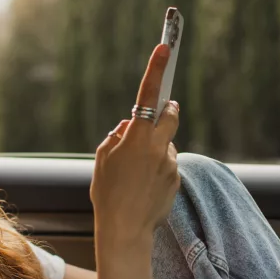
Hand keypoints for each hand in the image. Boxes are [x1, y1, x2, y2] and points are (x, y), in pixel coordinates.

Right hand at [90, 44, 180, 248]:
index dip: (156, 69)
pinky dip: (158, 170)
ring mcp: (171, 164)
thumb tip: (130, 127)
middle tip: (156, 115)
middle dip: (166, 110)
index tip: (165, 47)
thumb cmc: (107, 193)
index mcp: (137, 138)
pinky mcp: (176, 179)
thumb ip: (117, 137)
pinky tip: (143, 188)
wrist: (125, 230)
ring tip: (135, 175)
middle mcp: (159, 147)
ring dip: (155, 150)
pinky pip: (167, 165)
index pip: (149, 96)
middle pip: (171, 115)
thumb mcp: (103, 159)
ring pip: (166, 145)